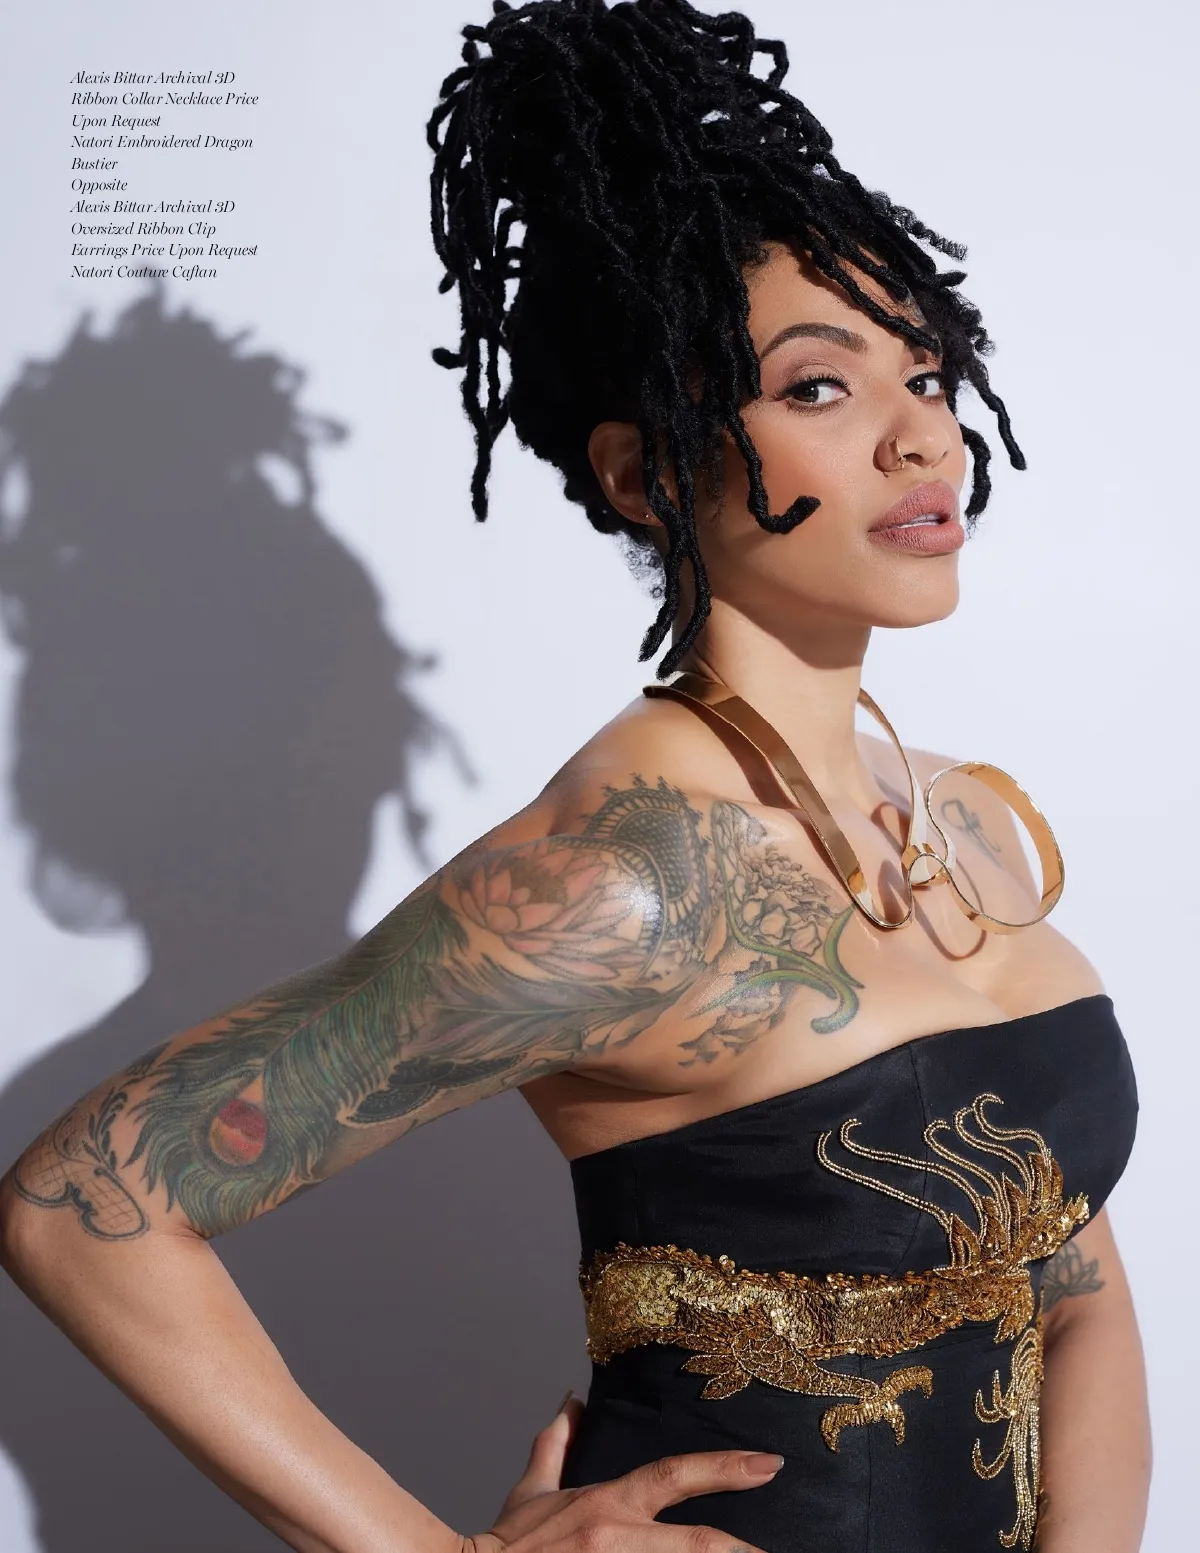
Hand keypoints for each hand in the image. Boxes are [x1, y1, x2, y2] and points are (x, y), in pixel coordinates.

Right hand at [466, 1391, 781, 1552]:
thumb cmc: (506, 1545)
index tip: (769, 1464)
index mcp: (609, 1503)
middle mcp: (619, 1537)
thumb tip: (571, 1401)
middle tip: (779, 1550)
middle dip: (742, 1549)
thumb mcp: (533, 1491)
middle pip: (696, 1542)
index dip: (726, 1468)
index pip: (676, 1474)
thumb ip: (557, 1443)